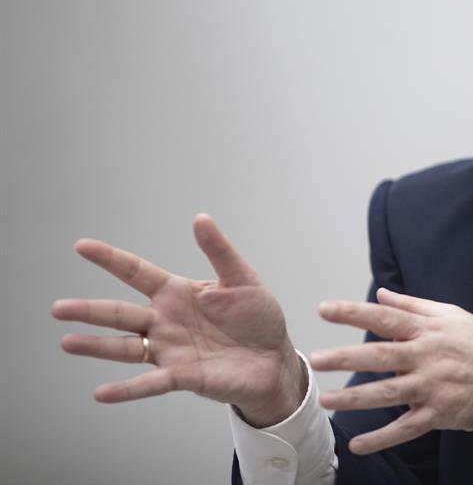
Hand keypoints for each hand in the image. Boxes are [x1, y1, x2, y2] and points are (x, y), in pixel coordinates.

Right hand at [52, 214, 304, 426]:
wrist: (274, 359)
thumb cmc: (258, 318)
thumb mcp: (243, 279)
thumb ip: (219, 251)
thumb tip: (201, 218)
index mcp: (178, 293)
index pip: (137, 272)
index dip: (111, 259)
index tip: (82, 246)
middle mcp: (166, 321)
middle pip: (121, 313)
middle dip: (90, 309)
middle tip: (58, 307)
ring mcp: (171, 350)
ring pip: (126, 347)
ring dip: (97, 347)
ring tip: (67, 342)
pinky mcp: (183, 376)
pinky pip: (150, 383)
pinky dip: (127, 390)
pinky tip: (102, 393)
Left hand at [311, 287, 472, 454]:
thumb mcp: (455, 316)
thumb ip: (416, 306)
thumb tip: (383, 295)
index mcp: (431, 329)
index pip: (386, 317)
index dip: (353, 312)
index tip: (324, 309)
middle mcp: (430, 355)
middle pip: (380, 355)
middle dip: (345, 357)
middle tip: (316, 359)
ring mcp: (435, 386)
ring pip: (388, 393)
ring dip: (355, 398)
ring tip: (326, 400)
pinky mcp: (443, 414)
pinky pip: (406, 428)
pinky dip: (381, 438)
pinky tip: (358, 444)